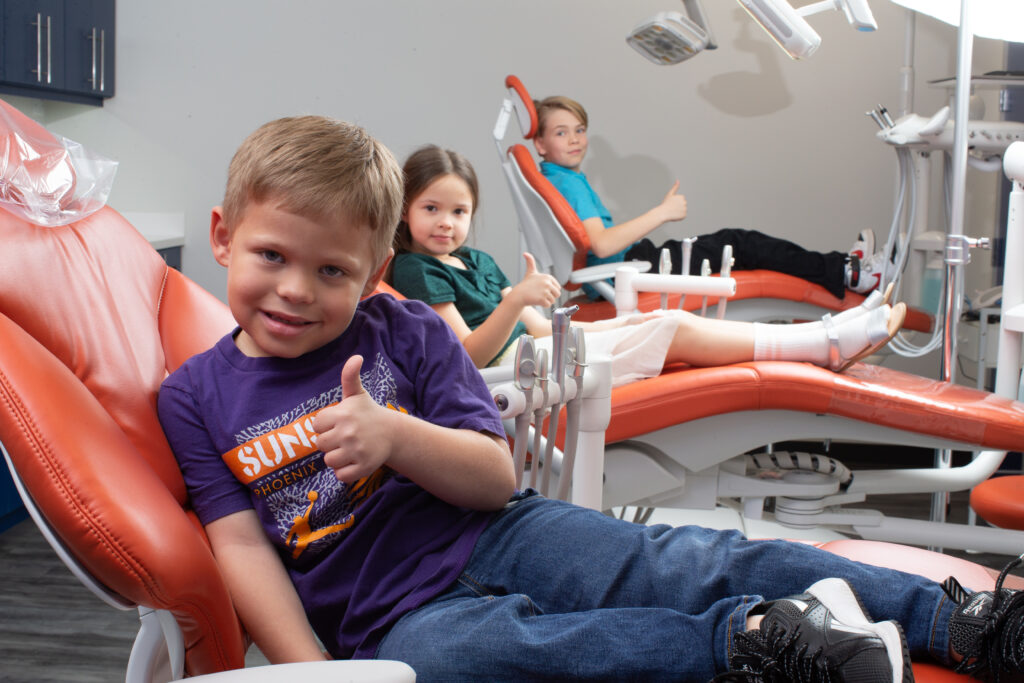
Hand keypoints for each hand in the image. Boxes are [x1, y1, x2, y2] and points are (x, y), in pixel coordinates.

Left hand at [313, 355, 391, 483]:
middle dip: (330, 442)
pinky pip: (341, 476)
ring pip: (329, 461)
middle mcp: (348, 433)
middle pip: (320, 445)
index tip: (339, 423)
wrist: (393, 433)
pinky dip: (346, 472)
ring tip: (350, 449)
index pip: (316, 425)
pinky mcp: (363, 467)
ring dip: (337, 457)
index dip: (326, 425)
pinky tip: (355, 460)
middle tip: (345, 437)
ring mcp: (356, 451)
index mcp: (343, 414)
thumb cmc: (368, 413)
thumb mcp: (357, 394)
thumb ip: (350, 376)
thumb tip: (356, 357)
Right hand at [510, 252, 560, 307]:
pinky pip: (548, 305)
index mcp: (548, 277)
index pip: (558, 288)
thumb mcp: (530, 272)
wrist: (518, 295)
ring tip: (537, 297)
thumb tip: (525, 253)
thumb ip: (530, 262)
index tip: (542, 289)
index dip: (550, 290)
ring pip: (553, 300)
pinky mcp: (542, 299)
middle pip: (557, 294)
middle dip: (550, 296)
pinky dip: (543, 305)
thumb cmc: (525, 285)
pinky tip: (536, 301)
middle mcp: (548, 283)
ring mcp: (545, 291)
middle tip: (540, 294)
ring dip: (546, 301)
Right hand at [658, 181, 687, 222]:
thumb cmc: (665, 203)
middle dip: (678, 206)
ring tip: (672, 212)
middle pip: (683, 205)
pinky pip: (683, 215)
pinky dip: (679, 216)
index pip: (681, 200)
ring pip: (683, 210)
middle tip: (672, 208)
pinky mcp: (684, 215)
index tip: (671, 203)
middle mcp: (684, 203)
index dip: (676, 202)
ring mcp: (685, 209)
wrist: (662, 213)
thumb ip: (675, 187)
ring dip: (678, 211)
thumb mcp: (670, 194)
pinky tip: (674, 215)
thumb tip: (678, 180)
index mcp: (682, 197)